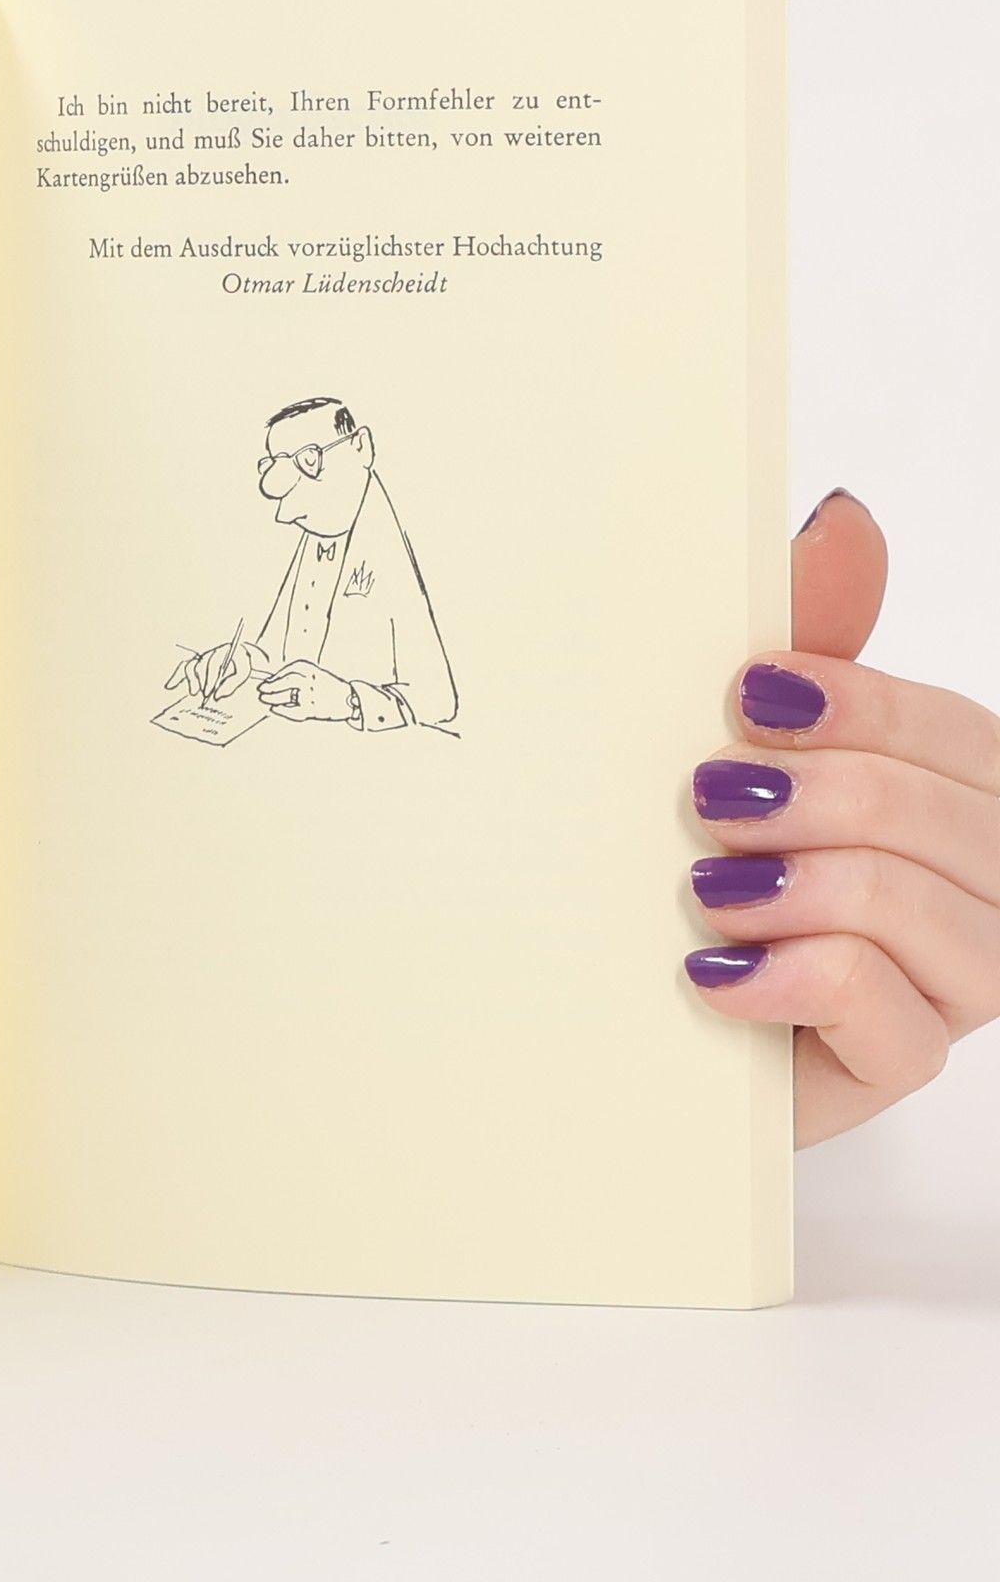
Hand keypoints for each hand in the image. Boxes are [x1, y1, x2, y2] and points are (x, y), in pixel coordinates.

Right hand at [166, 639, 266, 701]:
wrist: (250, 657)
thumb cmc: (246, 666)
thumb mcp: (246, 672)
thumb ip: (233, 683)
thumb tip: (218, 695)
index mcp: (226, 651)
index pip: (215, 663)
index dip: (213, 679)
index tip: (214, 694)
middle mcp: (214, 651)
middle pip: (202, 664)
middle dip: (204, 682)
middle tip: (206, 695)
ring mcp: (205, 656)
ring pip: (192, 665)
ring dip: (192, 680)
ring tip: (194, 693)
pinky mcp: (198, 662)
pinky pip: (185, 667)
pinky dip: (177, 676)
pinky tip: (170, 686)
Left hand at [257, 660, 353, 721]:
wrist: (349, 699)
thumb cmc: (330, 687)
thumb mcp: (314, 673)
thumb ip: (297, 676)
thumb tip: (274, 681)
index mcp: (310, 668)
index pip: (288, 670)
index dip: (275, 677)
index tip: (267, 681)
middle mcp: (309, 679)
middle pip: (285, 681)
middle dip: (271, 686)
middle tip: (262, 689)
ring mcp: (309, 694)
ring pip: (286, 695)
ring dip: (273, 698)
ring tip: (265, 699)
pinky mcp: (311, 708)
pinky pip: (292, 710)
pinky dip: (281, 710)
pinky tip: (274, 709)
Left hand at [684, 492, 999, 1145]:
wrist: (616, 1010)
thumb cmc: (694, 862)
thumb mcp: (740, 742)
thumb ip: (807, 646)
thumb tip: (839, 515)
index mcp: (951, 801)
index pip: (961, 737)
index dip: (867, 706)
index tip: (751, 692)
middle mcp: (974, 892)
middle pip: (960, 820)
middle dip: (832, 795)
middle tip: (713, 795)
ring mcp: (944, 988)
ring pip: (934, 915)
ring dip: (808, 884)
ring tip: (707, 885)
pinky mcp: (892, 1067)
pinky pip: (889, 1017)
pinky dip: (794, 978)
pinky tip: (712, 969)